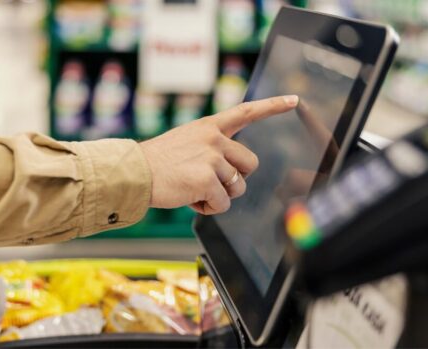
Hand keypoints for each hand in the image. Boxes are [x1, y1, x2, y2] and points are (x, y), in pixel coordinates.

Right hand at [139, 95, 299, 214]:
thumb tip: (231, 174)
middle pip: (250, 164)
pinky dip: (208, 208)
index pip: (246, 112)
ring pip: (238, 187)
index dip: (273, 106)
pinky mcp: (208, 180)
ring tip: (194, 190)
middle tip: (211, 183)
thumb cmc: (156, 163)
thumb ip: (210, 148)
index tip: (294, 100)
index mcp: (209, 127)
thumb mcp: (185, 142)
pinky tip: (190, 199)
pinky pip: (223, 204)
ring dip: (221, 195)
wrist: (133, 173)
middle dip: (237, 179)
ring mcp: (212, 158)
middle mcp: (214, 138)